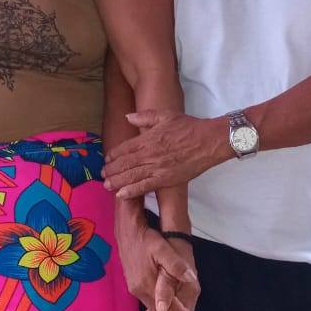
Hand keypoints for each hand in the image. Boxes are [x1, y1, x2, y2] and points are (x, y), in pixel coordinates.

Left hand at [103, 111, 229, 199]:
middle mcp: (150, 154)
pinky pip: (145, 186)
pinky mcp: (166, 179)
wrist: (208, 141)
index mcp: (148, 138)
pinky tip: (122, 195)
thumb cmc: (188, 127)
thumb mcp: (166, 115)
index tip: (107, 159)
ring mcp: (157, 168)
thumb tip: (128, 117)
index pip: (125, 148)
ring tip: (107, 186)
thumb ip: (145, 116)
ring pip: (132, 176)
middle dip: (112, 170)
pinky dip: (132, 191)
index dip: (114, 155)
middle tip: (102, 175)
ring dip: (117, 181)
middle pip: (125, 164)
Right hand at [115, 216, 198, 310]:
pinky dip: (158, 303)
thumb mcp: (163, 249)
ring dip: (165, 310)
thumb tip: (191, 279)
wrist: (127, 232)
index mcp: (147, 284)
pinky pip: (148, 299)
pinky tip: (166, 300)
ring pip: (152, 306)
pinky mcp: (132, 285)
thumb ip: (176, 266)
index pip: (166, 307)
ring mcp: (134, 288)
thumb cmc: (146, 239)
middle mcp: (139, 290)